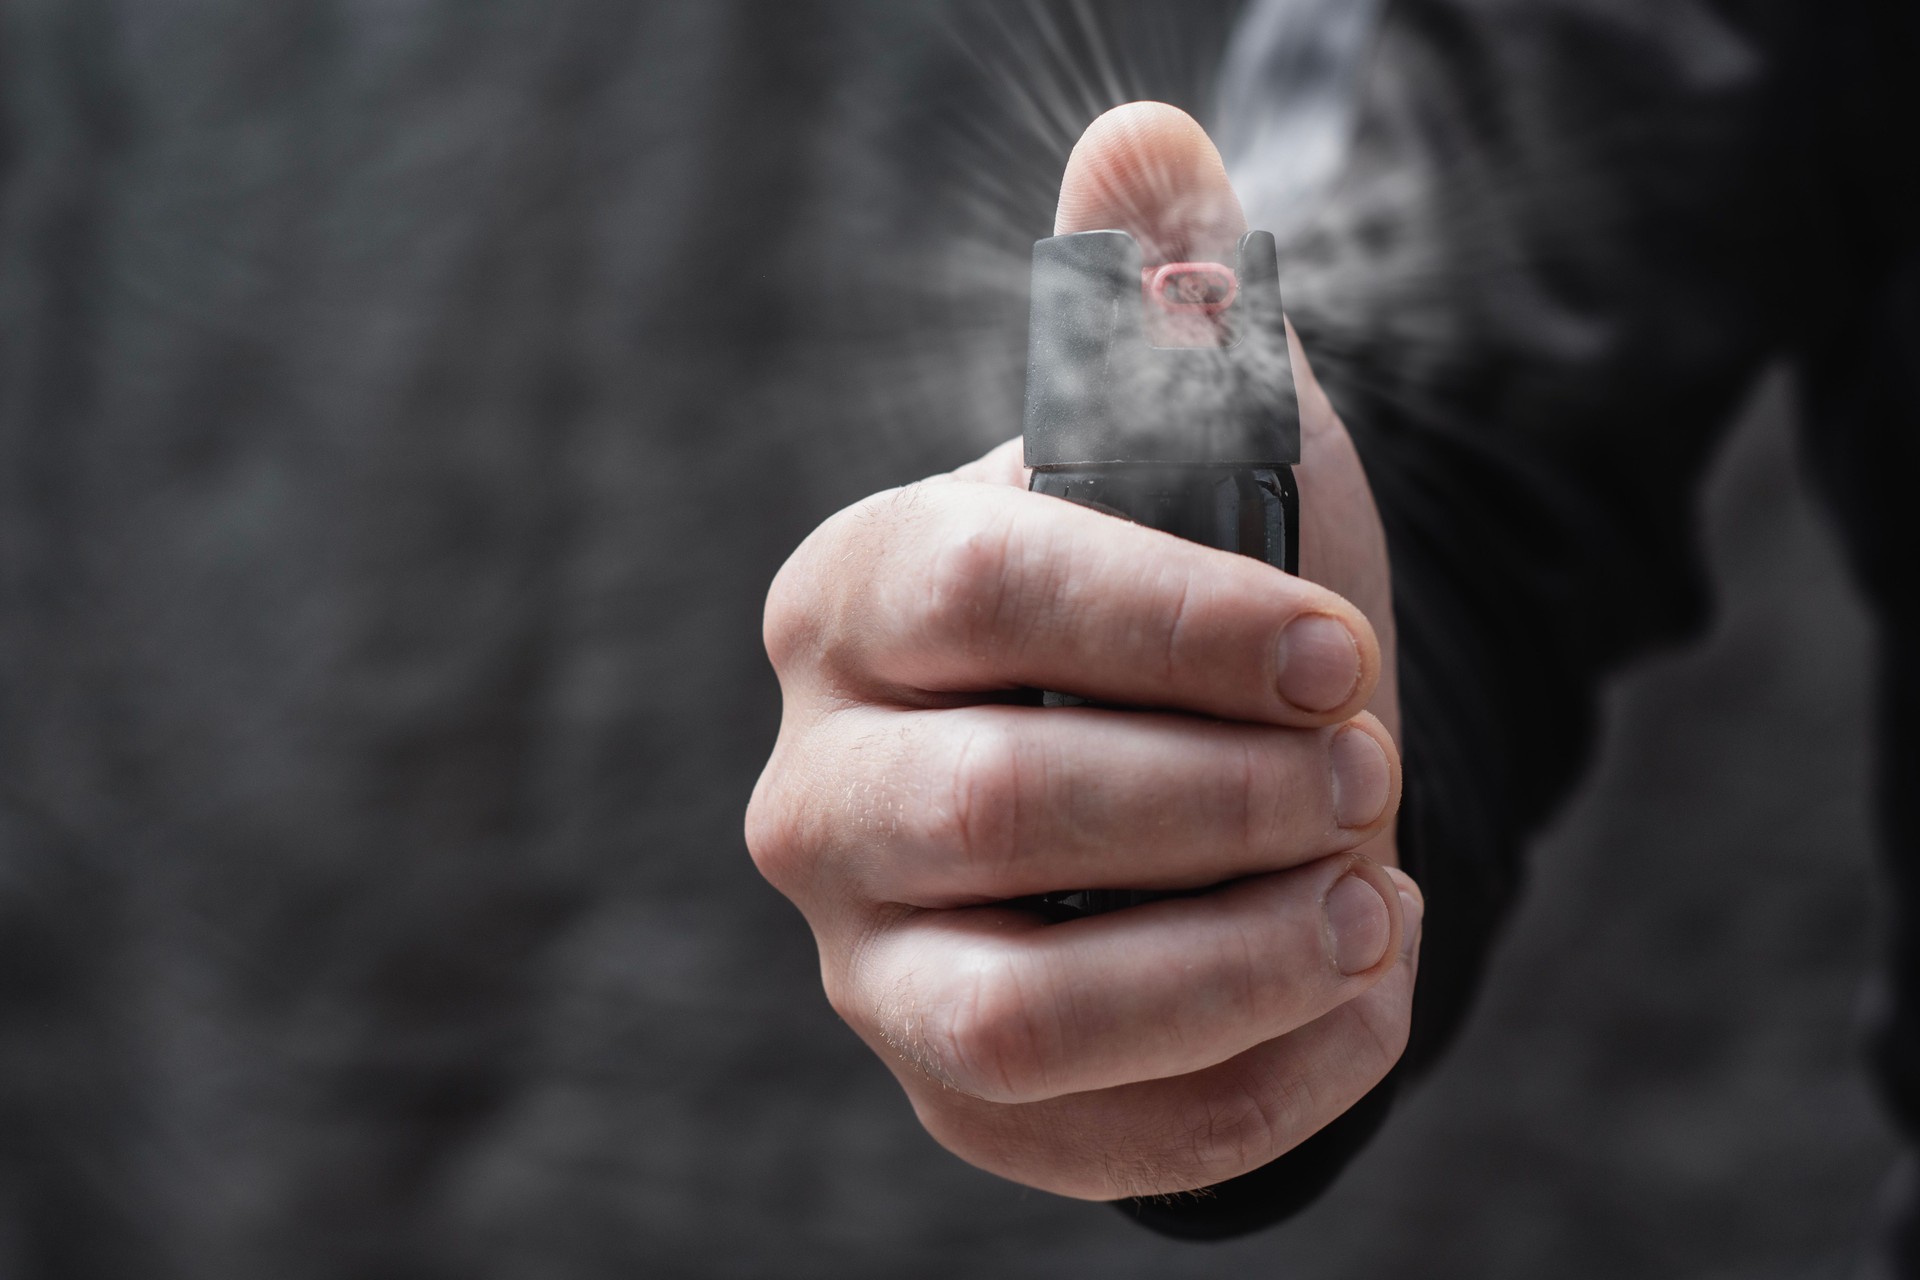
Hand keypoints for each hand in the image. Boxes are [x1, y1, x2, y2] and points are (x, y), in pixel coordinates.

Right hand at [745, 104, 1421, 1199]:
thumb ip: (1162, 297)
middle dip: (1214, 798)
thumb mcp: (1193, 445)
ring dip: (1229, 964)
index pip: (974, 595)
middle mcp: (822, 789)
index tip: (1338, 650)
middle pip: (985, 808)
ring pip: (1012, 1016)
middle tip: (1366, 773)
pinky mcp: (958, 1094)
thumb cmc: (1193, 605)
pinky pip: (1085, 1137)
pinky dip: (1254, 1084)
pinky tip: (1358, 996)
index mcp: (853, 602)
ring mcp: (873, 959)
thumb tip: (1144, 141)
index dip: (1168, 623)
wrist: (1193, 780)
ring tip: (1373, 902)